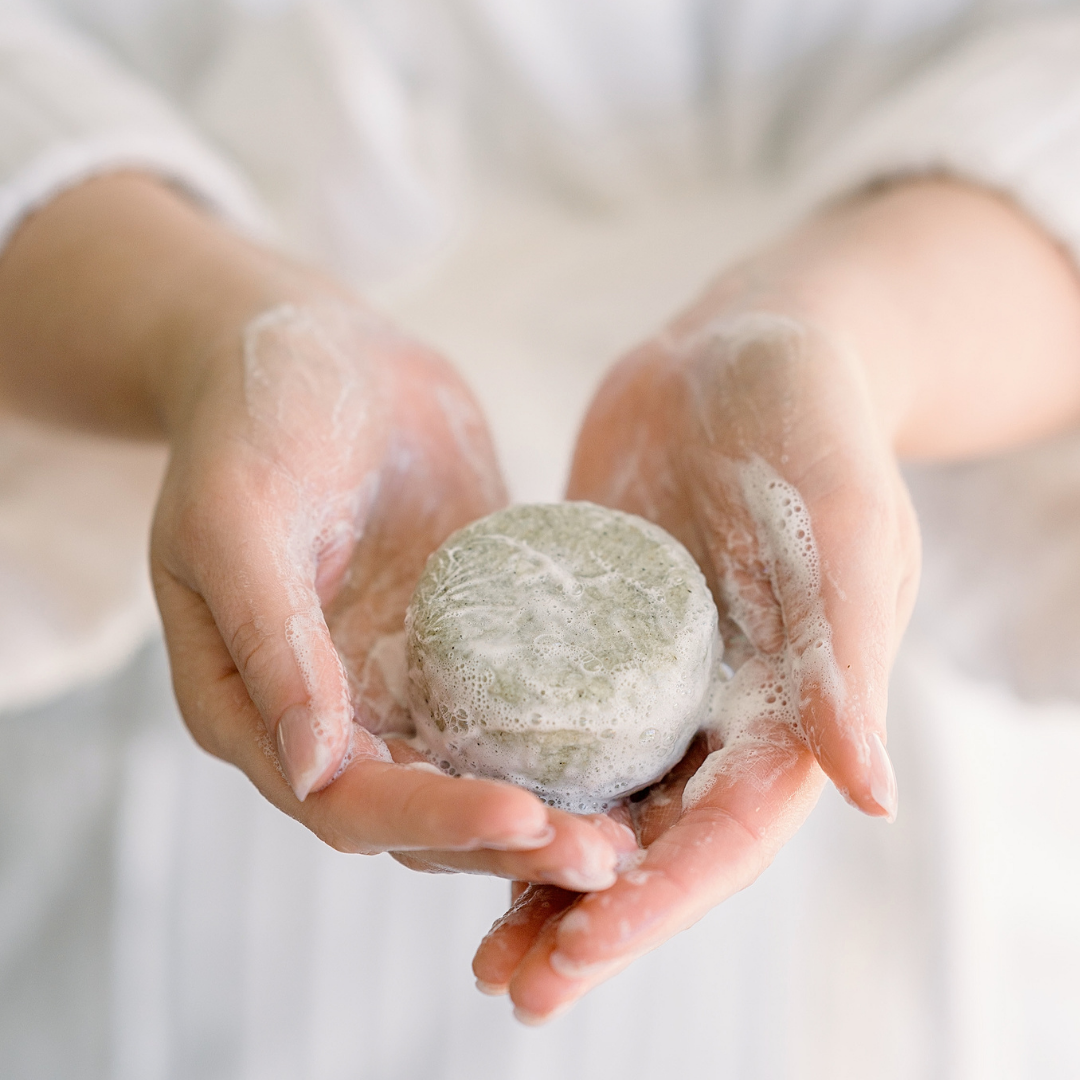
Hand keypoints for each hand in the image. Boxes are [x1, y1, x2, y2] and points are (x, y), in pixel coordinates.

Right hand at [149, 294, 631, 884]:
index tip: (523, 817)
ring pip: (472, 776)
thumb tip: (316, 768)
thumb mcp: (238, 513)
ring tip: (629, 833)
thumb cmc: (254, 415)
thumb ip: (268, 637)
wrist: (318, 348)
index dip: (430, 822)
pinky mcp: (459, 638)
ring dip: (545, 812)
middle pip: (417, 814)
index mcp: (250, 704)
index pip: (343, 801)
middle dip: (506, 842)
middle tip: (604, 857)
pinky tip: (629, 746)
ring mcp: (397, 676)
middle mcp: (326, 710)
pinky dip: (561, 739)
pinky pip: (512, 705)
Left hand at [475, 174, 1079, 1017]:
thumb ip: (848, 650)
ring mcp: (648, 679)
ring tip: (479, 951)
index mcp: (789, 709)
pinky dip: (506, 778)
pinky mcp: (588, 636)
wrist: (743, 349)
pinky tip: (444, 811)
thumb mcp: (841, 523)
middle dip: (586, 920)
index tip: (577, 950)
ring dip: (538, 877)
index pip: (725, 835)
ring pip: (595, 803)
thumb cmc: (811, 423)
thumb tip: (871, 797)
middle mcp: (718, 713)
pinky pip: (545, 723)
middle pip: (655, 844)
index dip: (657, 901)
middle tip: (512, 987)